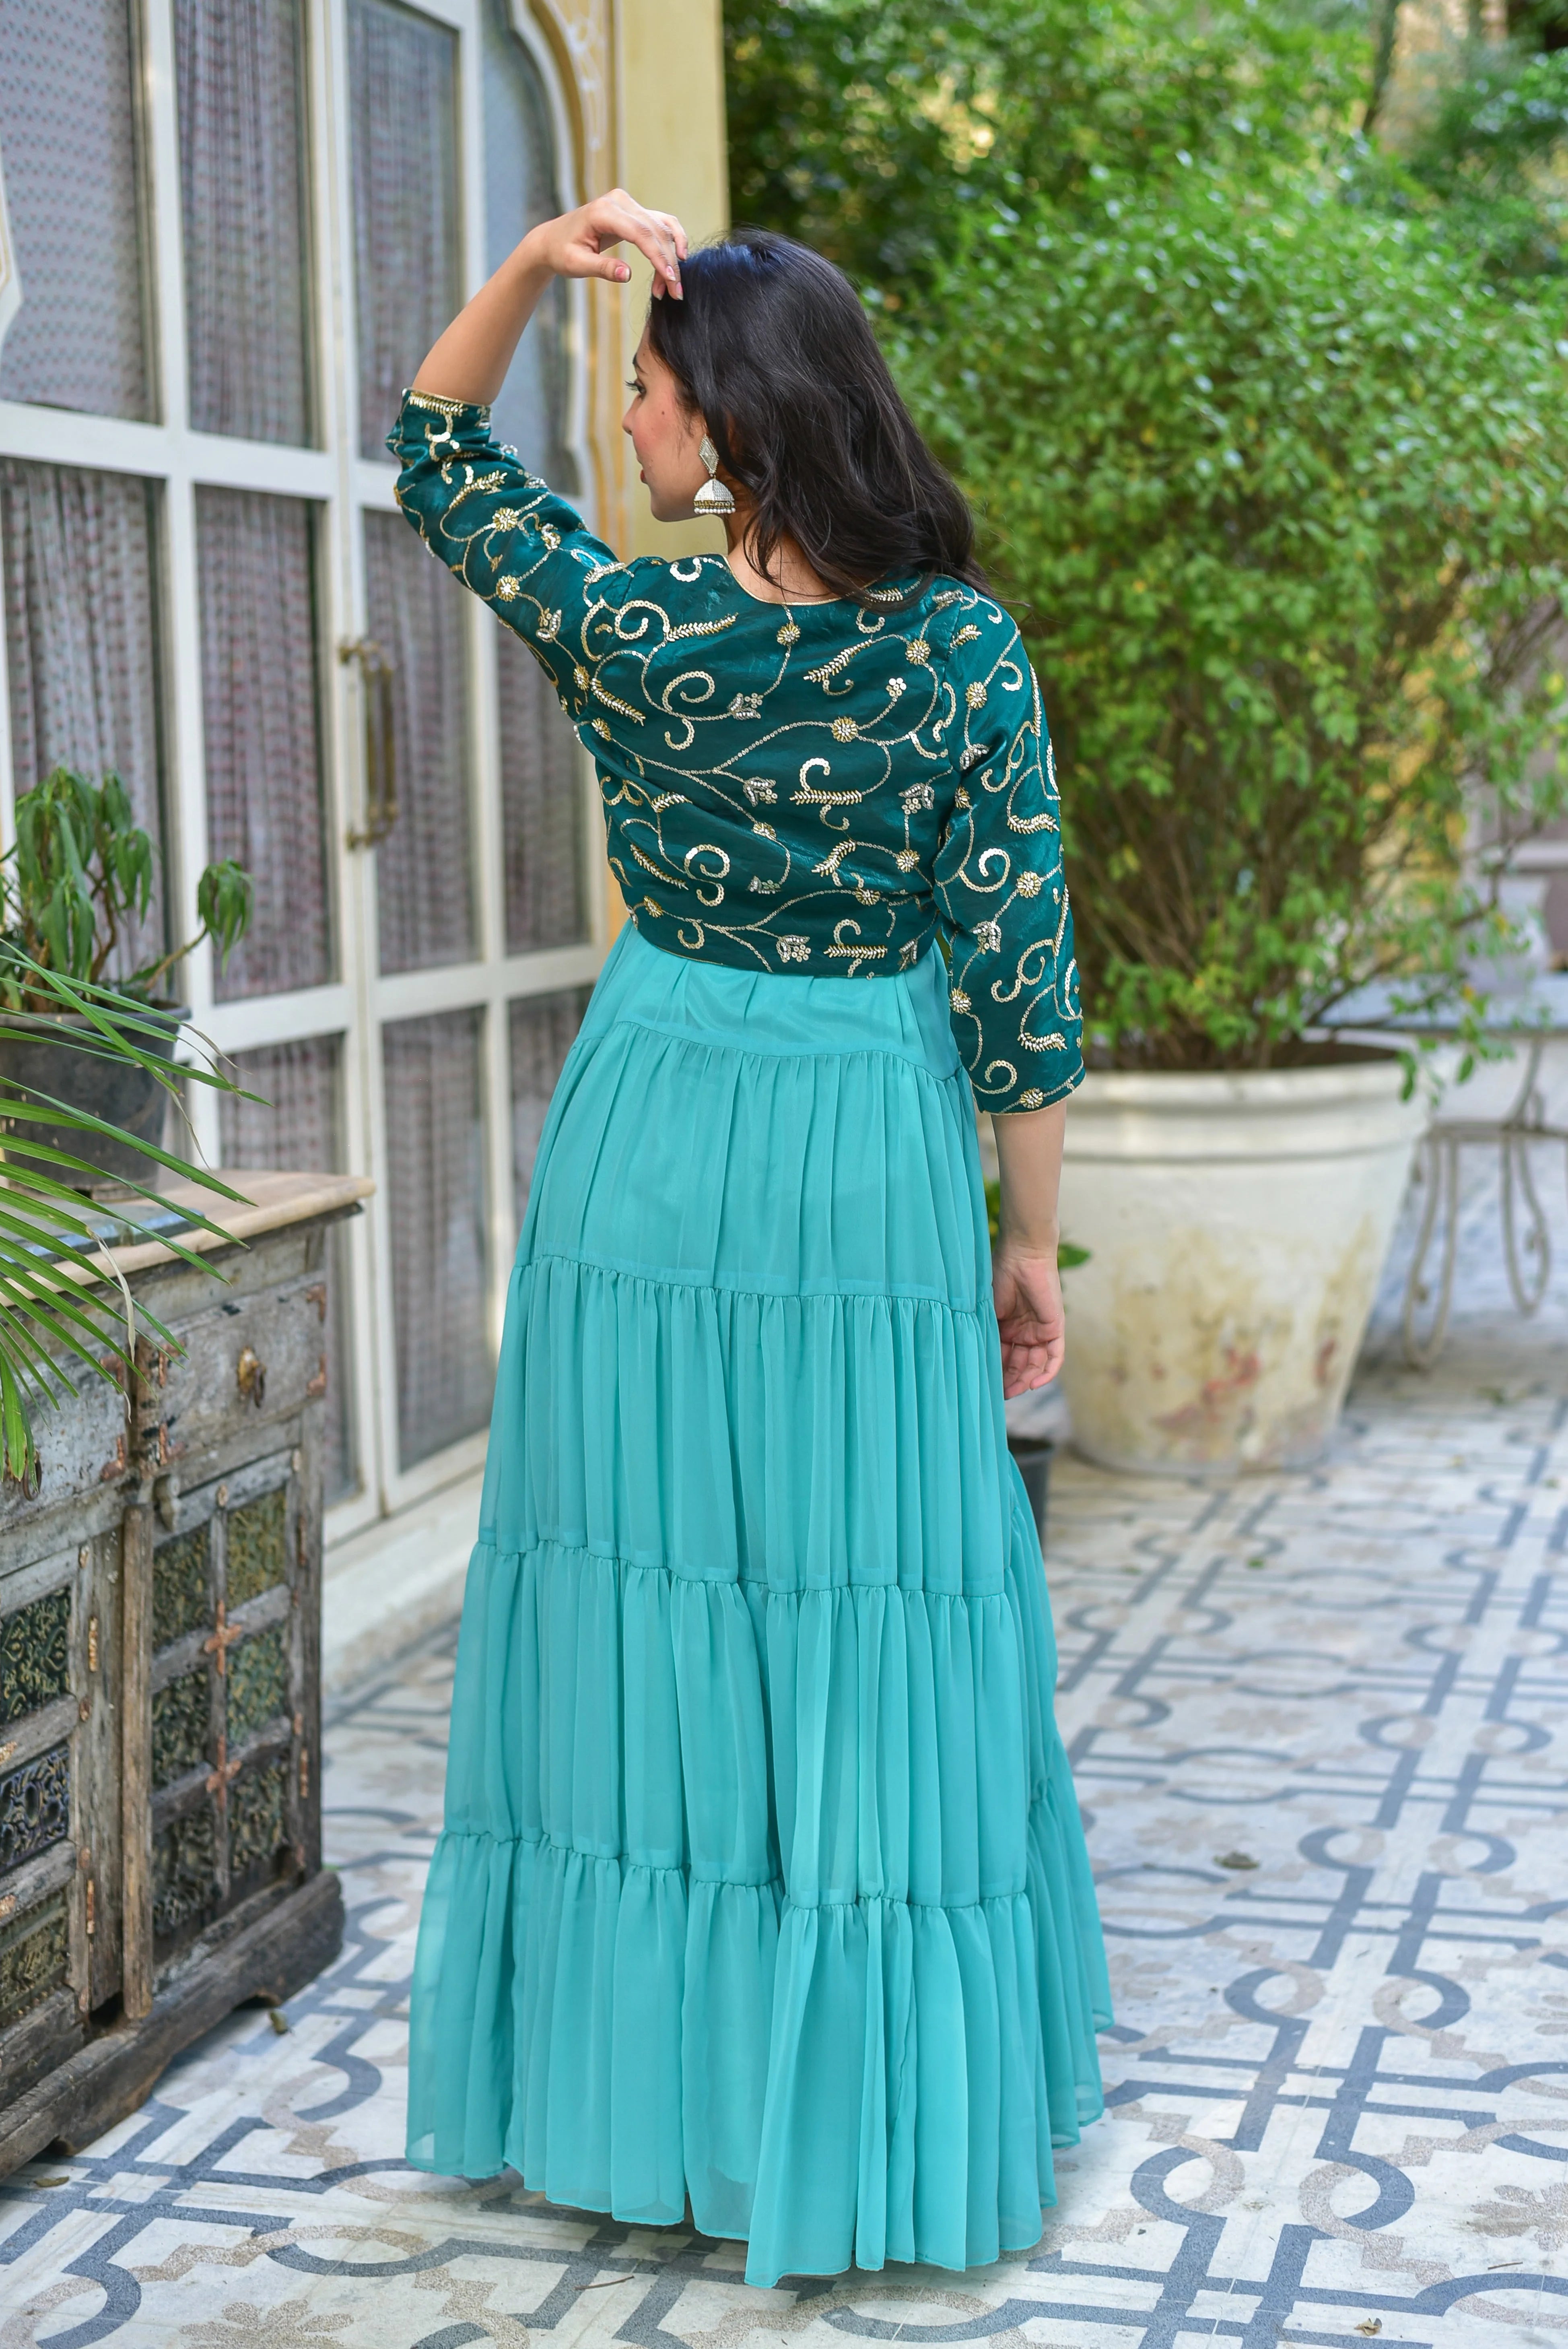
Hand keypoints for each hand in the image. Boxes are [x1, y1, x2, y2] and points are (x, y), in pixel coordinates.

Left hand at [524, 191, 686, 298]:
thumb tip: (628, 275)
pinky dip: (671, 241)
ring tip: (673, 284)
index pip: (640, 233)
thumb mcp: (577, 264)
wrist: (552, 239)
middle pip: (655, 230)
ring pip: (662, 227)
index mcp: (603, 212)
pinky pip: (659, 223)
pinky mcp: (632, 211)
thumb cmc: (561, 252)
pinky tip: (678, 258)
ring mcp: (627, 203)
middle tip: (675, 293)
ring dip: (672, 255)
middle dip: (669, 262)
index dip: (658, 257)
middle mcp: (619, 201)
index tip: (670, 280)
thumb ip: (603, 268)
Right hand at [993, 1242, 1065, 1396]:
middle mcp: (1025, 1332)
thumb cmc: (1000, 1277)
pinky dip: (1047, 1372)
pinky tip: (1034, 1384)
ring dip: (1026, 1379)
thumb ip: (988, 1335)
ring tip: (1013, 1391)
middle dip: (1011, 1381)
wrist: (1023, 1256)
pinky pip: (1055, 1357)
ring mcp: (1041, 1331)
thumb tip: (980, 1361)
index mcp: (1007, 1328)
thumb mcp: (989, 1311)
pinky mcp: (1055, 1327)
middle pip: (1020, 1364)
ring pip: (1036, 1364)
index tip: (985, 1387)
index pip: (1003, 1357)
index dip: (996, 1373)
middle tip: (1000, 1394)